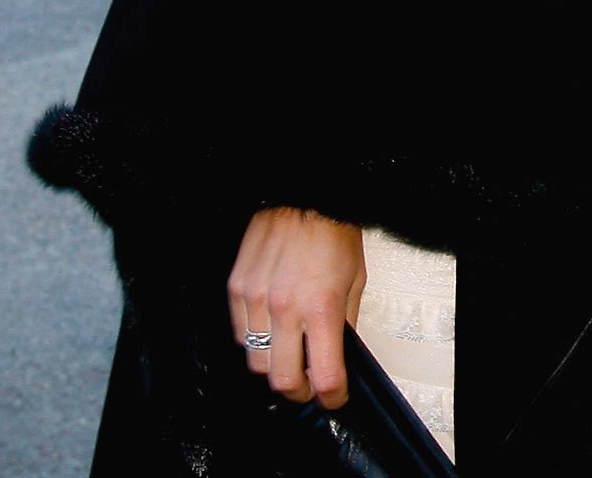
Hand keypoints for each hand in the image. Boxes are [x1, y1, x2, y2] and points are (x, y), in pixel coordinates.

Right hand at [229, 207, 365, 407]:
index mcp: (321, 307)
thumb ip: (345, 325)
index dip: (332, 396)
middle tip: (309, 385)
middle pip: (281, 381)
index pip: (324, 376)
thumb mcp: (355, 281)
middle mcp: (284, 308)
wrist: (302, 195)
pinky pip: (240, 334)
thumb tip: (339, 358)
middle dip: (299, 391)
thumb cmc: (332, 232)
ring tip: (290, 357)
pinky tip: (272, 331)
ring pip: (256, 362)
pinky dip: (257, 342)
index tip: (335, 397)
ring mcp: (255, 299)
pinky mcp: (236, 289)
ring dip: (275, 367)